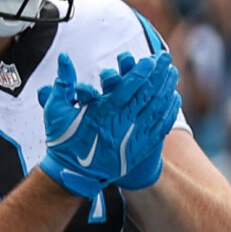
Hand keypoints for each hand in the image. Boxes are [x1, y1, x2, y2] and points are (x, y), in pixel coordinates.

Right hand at [41, 50, 178, 195]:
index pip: (127, 88)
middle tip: (166, 59)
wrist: (75, 174)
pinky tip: (175, 98)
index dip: (140, 72)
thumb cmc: (64, 141)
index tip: (150, 60)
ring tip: (173, 73)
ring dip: (166, 89)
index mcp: (101, 112)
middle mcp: (120, 124)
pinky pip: (159, 127)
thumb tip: (64, 57)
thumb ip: (62, 83)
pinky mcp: (140, 148)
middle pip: (145, 95)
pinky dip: (168, 111)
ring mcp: (133, 137)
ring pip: (155, 109)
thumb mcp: (56, 111)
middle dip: (157, 75)